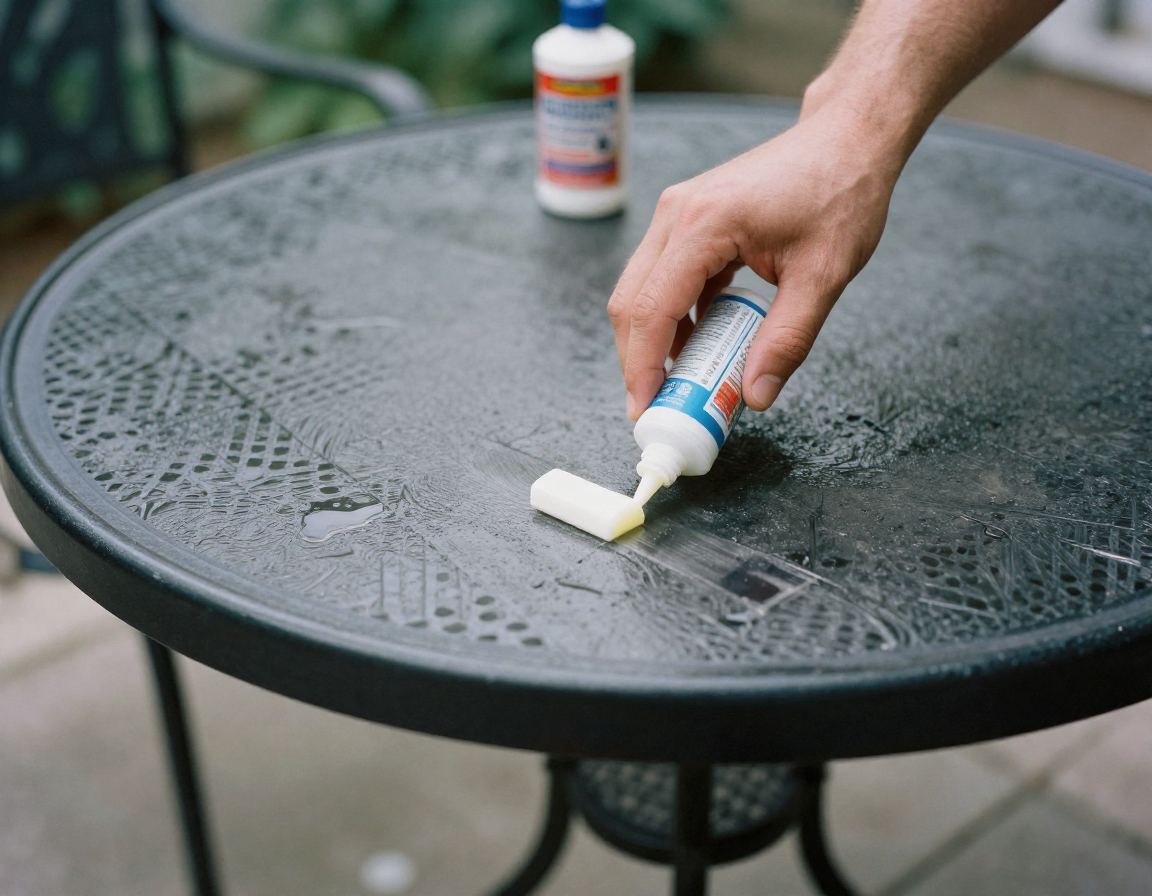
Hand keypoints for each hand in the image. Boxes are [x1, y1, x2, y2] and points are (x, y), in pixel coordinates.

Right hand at [607, 101, 901, 419]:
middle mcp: (677, 214)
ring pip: (641, 292)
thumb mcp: (823, 276)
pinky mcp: (688, 220)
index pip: (652, 310)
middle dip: (638, 361)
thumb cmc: (840, 193)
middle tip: (659, 406)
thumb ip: (787, 340)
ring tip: (686, 380)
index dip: (642, 367)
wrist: (847, 139)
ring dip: (655, 341)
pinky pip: (663, 279)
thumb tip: (756, 396)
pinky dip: (674, 318)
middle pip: (631, 303)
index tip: (645, 409)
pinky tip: (703, 343)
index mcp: (704, 224)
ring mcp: (677, 213)